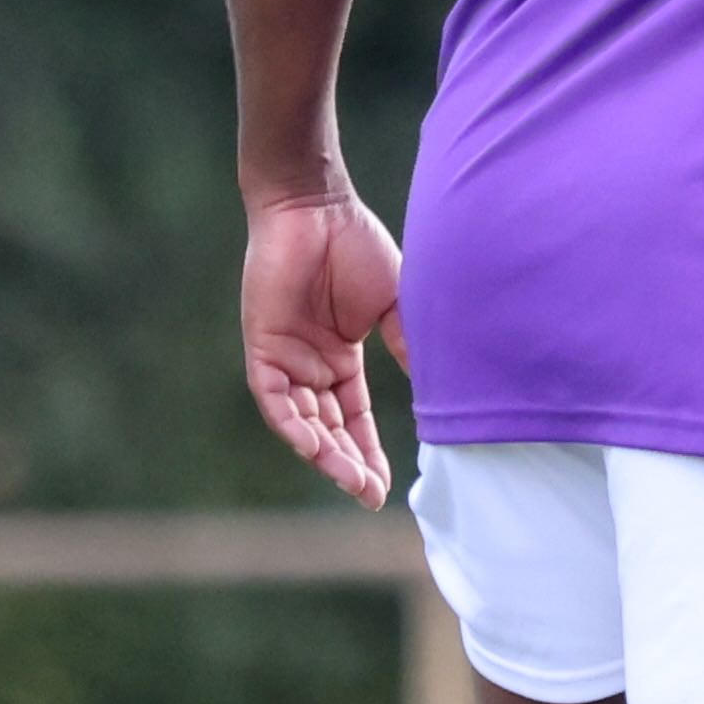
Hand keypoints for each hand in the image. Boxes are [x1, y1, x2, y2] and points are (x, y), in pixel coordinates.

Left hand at [242, 188, 410, 504]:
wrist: (317, 208)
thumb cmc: (356, 246)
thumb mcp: (395, 305)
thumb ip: (408, 346)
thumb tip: (439, 391)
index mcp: (339, 359)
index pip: (354, 419)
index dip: (368, 453)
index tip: (386, 488)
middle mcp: (310, 366)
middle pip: (329, 430)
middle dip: (348, 464)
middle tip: (369, 495)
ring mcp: (285, 359)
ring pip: (302, 422)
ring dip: (323, 454)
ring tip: (350, 481)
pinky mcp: (264, 347)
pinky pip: (275, 399)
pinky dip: (293, 424)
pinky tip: (314, 447)